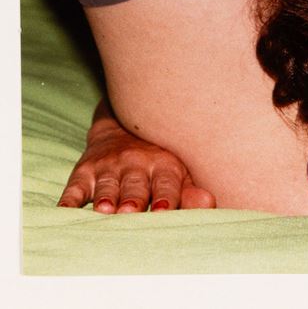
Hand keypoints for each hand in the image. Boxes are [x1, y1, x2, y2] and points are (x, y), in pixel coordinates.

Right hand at [58, 101, 215, 213]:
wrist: (124, 126)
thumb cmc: (159, 160)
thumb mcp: (180, 171)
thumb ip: (191, 191)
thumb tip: (209, 204)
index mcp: (164, 166)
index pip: (166, 183)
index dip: (166, 197)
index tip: (164, 210)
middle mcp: (137, 163)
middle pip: (136, 184)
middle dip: (133, 198)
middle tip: (131, 212)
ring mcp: (109, 166)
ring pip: (108, 183)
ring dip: (106, 196)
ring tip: (105, 209)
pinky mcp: (85, 170)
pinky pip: (75, 186)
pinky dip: (70, 199)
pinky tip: (66, 210)